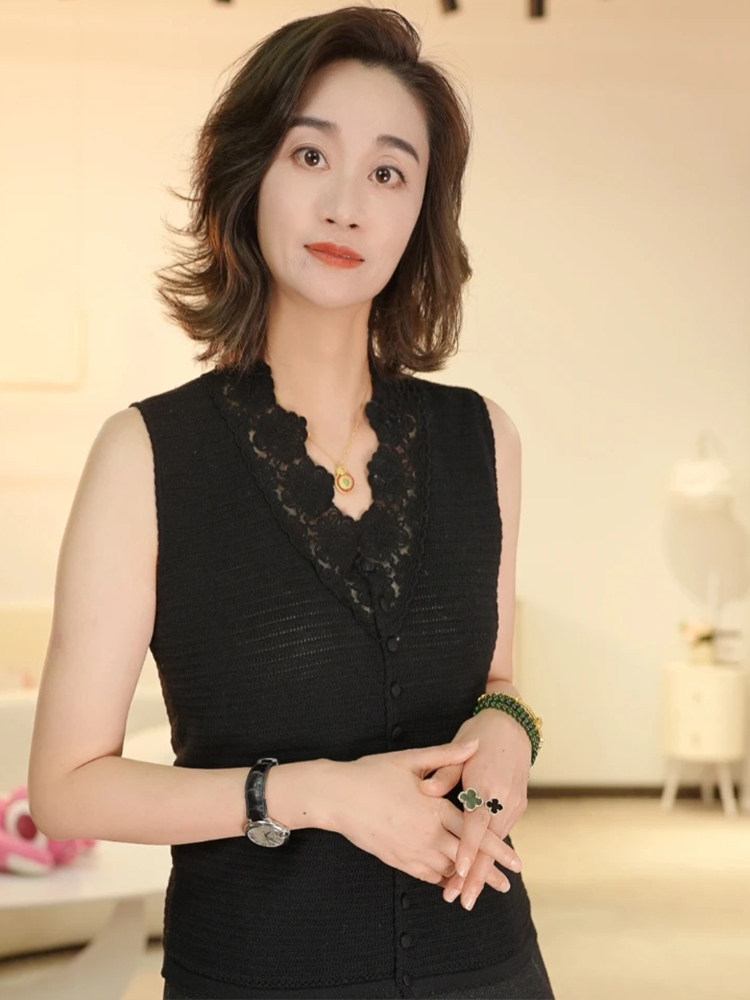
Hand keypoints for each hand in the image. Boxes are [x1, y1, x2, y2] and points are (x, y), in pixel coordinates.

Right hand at [325, 738, 521, 886]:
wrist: (337, 796)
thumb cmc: (372, 773)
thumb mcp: (411, 759)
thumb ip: (447, 755)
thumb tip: (476, 744)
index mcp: (434, 809)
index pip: (473, 832)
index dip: (496, 848)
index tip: (515, 861)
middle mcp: (426, 834)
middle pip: (464, 858)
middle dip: (487, 872)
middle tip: (506, 884)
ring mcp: (410, 850)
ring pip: (445, 870)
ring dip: (464, 878)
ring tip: (480, 886)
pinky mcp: (396, 859)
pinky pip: (424, 875)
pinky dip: (440, 878)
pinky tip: (448, 879)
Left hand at [419, 711, 530, 907]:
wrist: (512, 724)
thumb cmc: (480, 734)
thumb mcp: (461, 747)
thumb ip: (444, 771)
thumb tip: (426, 790)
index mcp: (487, 785)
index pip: (475, 824)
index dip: (466, 849)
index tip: (457, 871)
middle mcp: (504, 799)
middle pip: (489, 845)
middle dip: (475, 875)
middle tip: (461, 900)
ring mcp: (514, 804)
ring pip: (496, 844)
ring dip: (482, 869)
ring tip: (465, 893)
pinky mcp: (517, 805)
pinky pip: (501, 834)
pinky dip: (490, 854)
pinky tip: (478, 871)